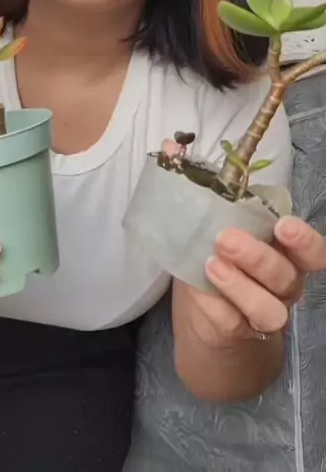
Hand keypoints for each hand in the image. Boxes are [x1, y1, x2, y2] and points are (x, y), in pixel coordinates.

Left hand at [162, 138, 323, 348]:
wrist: (209, 325)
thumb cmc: (217, 262)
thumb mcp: (208, 225)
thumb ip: (197, 188)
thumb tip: (170, 148)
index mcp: (283, 254)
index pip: (313, 252)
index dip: (304, 240)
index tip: (283, 225)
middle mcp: (282, 285)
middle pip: (286, 275)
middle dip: (258, 256)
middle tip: (226, 239)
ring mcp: (262, 314)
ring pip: (269, 308)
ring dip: (240, 287)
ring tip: (211, 266)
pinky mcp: (236, 334)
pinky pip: (232, 325)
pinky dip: (215, 308)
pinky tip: (198, 293)